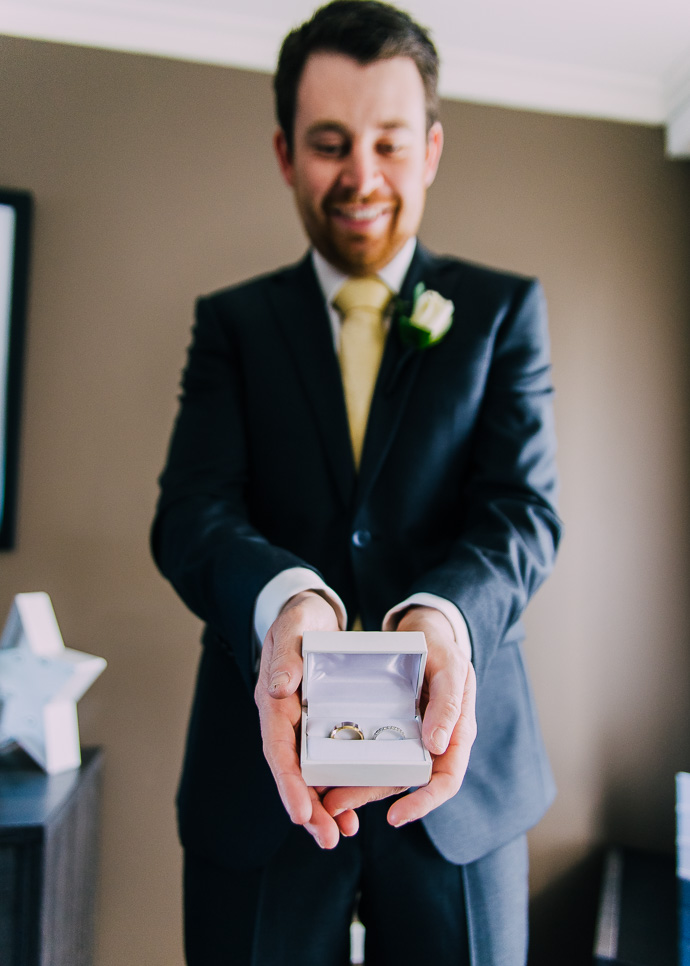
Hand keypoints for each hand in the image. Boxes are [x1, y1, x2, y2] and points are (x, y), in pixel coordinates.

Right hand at [254, 591, 357, 847]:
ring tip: (340, 835)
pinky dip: (338, 785)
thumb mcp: (293, 629)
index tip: (301, 812)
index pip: (278, 749)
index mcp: (275, 702)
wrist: (310, 614)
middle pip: (293, 772)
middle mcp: (287, 720)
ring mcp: (303, 725)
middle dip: (308, 808)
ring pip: (310, 773)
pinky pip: (328, 760)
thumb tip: (279, 689)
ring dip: (323, 806)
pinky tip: (350, 810)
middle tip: (326, 839)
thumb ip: (285, 656)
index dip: (288, 782)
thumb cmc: (299, 621)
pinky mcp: (321, 724)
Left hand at [322, 606, 476, 826]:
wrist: (424, 629)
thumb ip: (448, 703)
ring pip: (386, 771)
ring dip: (357, 786)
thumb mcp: (449, 666)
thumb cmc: (441, 646)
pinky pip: (374, 752)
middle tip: (335, 807)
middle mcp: (434, 742)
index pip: (446, 779)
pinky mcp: (391, 728)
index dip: (424, 802)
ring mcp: (411, 737)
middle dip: (372, 797)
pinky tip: (328, 770)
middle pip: (406, 781)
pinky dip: (354, 763)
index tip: (396, 816)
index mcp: (456, 733)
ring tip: (325, 798)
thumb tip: (437, 746)